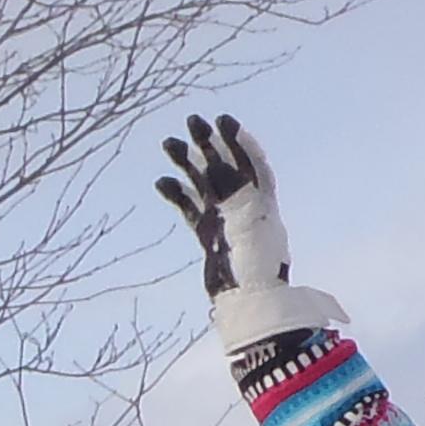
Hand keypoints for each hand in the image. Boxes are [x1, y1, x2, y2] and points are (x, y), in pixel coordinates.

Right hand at [156, 112, 345, 355]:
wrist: (249, 304)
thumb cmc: (257, 267)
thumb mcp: (248, 224)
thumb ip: (234, 192)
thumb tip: (216, 163)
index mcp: (262, 204)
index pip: (252, 165)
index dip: (240, 142)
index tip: (224, 121)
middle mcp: (245, 208)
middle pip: (226, 169)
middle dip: (209, 145)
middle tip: (191, 122)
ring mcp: (226, 221)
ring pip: (205, 185)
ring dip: (188, 164)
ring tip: (169, 143)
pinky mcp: (210, 237)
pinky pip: (192, 209)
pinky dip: (179, 195)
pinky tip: (162, 181)